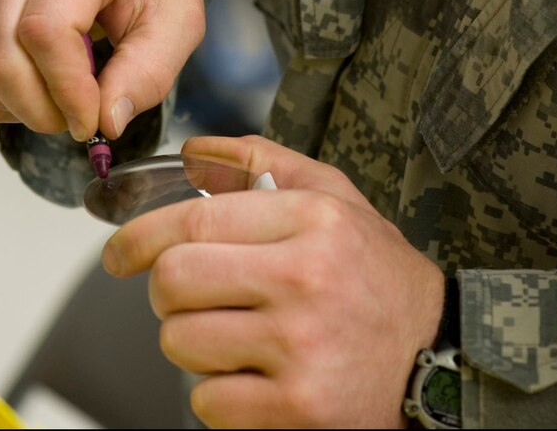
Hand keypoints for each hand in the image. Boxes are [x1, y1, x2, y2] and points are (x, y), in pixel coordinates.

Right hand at [0, 0, 203, 139]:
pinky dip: (10, 96)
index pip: (46, 31)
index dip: (66, 90)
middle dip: (42, 109)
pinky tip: (48, 78)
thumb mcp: (179, 23)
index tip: (93, 123)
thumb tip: (106, 122)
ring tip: (72, 93)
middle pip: (2, 57)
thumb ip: (146, 75)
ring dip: (26, 106)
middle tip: (84, 119)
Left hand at [102, 135, 445, 427]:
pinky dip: (219, 394)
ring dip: (193, 343)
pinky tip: (257, 376)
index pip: (192, 221)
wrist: (437, 354)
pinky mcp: (297, 409)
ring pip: (180, 343)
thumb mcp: (334, 198)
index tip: (119, 253)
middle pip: (172, 282)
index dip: (138, 237)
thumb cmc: (377, 275)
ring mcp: (300, 349)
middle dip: (166, 292)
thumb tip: (195, 152)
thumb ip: (261, 162)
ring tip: (236, 336)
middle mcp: (304, 280)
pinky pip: (207, 402)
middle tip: (191, 297)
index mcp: (311, 221)